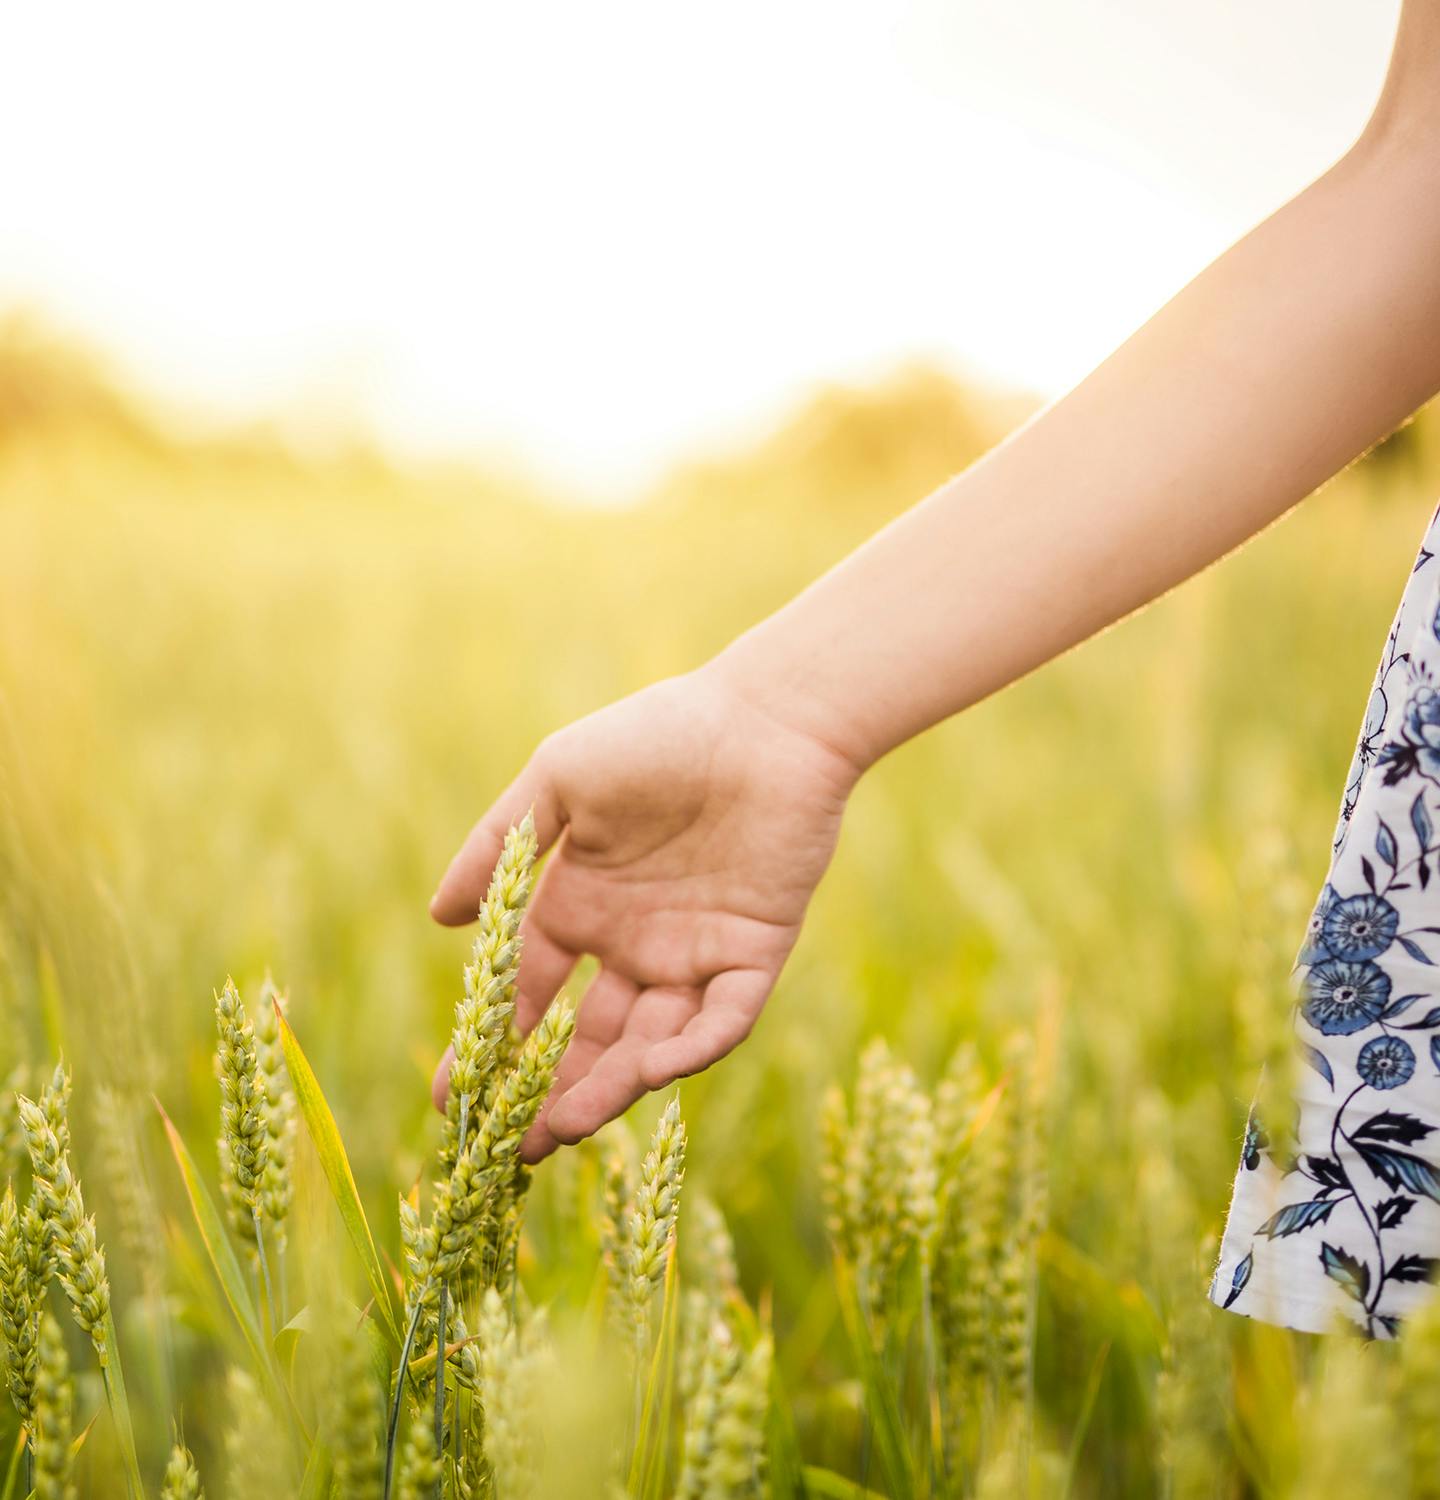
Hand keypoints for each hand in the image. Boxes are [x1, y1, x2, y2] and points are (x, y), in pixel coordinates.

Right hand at [428, 664, 860, 1160]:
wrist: (765, 719)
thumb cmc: (658, 736)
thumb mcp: (559, 780)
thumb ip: (498, 847)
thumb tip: (437, 918)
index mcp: (583, 902)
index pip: (528, 993)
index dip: (492, 1045)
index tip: (451, 1098)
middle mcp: (635, 940)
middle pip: (586, 1037)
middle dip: (549, 1092)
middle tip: (512, 1148)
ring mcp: (695, 952)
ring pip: (649, 1042)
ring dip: (610, 1087)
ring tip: (563, 1130)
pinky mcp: (755, 952)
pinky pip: (723, 1018)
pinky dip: (692, 1048)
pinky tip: (653, 1071)